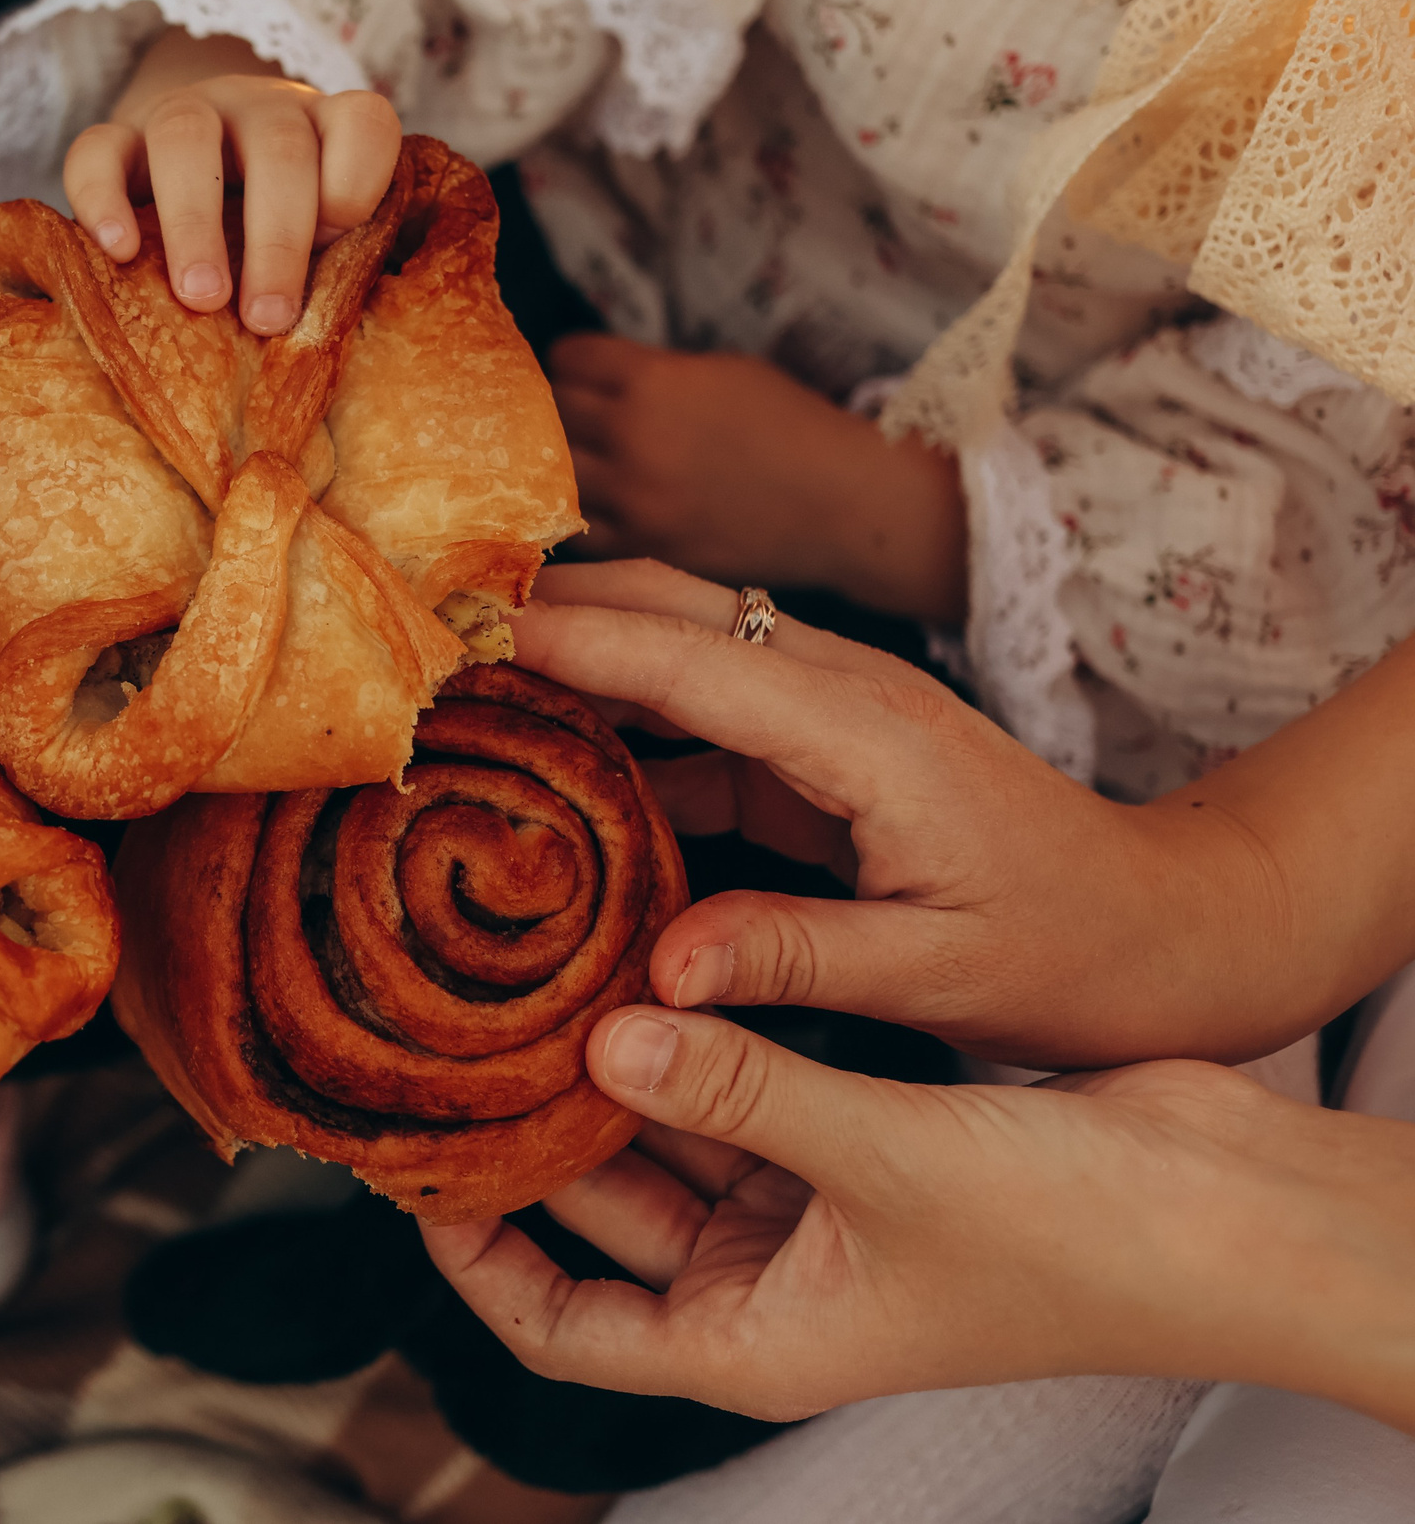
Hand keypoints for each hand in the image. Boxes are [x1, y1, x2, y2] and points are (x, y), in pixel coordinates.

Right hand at [66, 29, 400, 335]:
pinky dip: (104, 199)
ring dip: (194, 222)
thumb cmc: (272, 223)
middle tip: (268, 319)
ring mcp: (186, 113)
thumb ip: (329, 263)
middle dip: (277, 239)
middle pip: (278, 148)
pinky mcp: (117, 137)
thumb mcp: (314, 231)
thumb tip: (318, 342)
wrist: (197, 170)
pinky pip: (96, 150)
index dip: (357, 182)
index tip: (339, 243)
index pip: (362, 122)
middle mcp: (259, 109)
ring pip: (185, 137)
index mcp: (323, 128)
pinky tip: (116, 253)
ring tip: (201, 298)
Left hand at [421, 1007, 1414, 1429]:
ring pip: (667, 1136)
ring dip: (612, 1068)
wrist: (1234, 1210)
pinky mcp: (856, 1140)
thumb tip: (608, 1039)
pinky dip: (693, 1038)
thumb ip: (742, 1091)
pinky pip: (739, 1089)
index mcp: (755, 1337)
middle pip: (602, 1213)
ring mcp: (811, 1211)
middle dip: (535, 1134)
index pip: (565, 1322)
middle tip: (453, 1035)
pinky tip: (639, 957)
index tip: (413, 1166)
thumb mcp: (885, 1161)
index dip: (477, 1256)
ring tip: (526, 974)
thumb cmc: (1078, 1235)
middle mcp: (767, 1282)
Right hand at [513, 561, 1414, 1070]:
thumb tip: (657, 978)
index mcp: (865, 730)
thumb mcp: (939, 975)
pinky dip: (622, 728)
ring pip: (681, 647)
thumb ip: (797, 961)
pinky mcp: (820, 746)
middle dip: (553, 611)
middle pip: (675, 610)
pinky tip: (551, 773)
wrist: (1164, 925)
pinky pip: (700, 717)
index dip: (574, 642)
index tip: (460, 632)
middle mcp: (841, 690)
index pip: (692, 658)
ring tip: (458, 689)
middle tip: (426, 637)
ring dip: (579, 658)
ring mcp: (830, 709)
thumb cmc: (1067, 952)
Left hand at [548, 336, 966, 625]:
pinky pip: (576, 532)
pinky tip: (586, 507)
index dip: (570, 363)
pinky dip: (574, 517)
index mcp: (654, 380)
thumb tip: (592, 376)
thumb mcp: (721, 371)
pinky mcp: (643, 547)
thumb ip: (652, 371)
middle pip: (549, 413)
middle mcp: (634, 436)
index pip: (568, 359)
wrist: (841, 502)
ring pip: (549, 475)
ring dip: (555, 467)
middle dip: (557, 410)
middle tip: (569, 418)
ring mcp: (634, 498)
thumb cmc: (790, 426)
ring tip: (572, 463)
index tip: (577, 374)